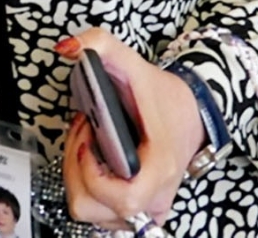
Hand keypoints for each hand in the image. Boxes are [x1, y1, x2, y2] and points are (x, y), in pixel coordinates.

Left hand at [57, 27, 204, 229]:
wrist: (191, 111)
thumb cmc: (162, 95)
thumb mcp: (132, 62)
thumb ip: (100, 44)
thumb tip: (66, 47)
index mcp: (159, 168)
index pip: (123, 198)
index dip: (93, 174)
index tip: (89, 140)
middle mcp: (154, 197)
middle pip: (93, 208)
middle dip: (75, 169)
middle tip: (85, 135)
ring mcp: (146, 208)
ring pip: (91, 212)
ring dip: (78, 176)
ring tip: (89, 143)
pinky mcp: (139, 211)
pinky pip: (100, 213)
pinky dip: (88, 187)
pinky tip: (94, 159)